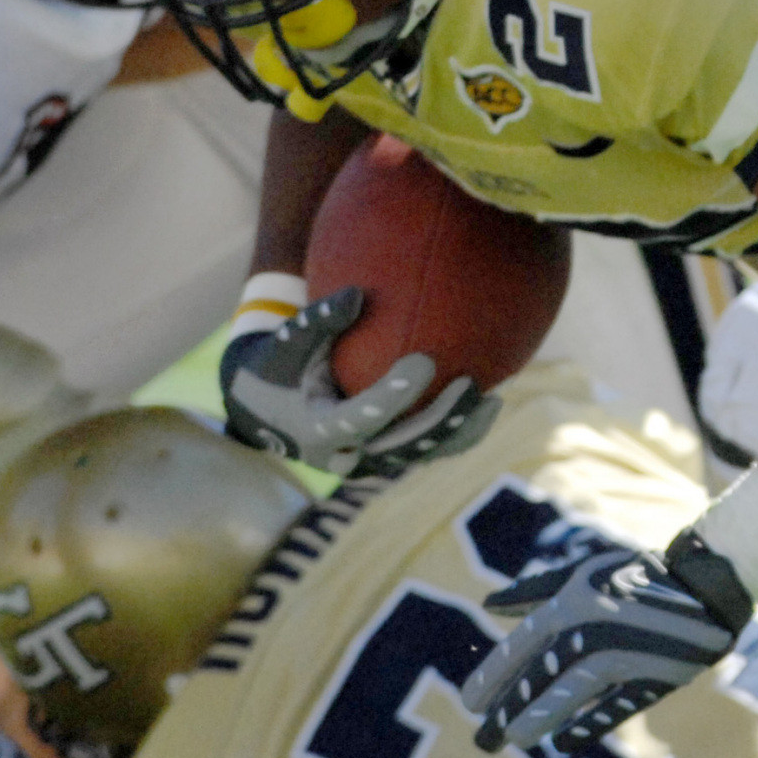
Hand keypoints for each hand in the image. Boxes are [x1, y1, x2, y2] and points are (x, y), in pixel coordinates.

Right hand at [220, 285, 501, 477]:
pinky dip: (455, 432)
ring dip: (457, 432)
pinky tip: (487, 402)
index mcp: (318, 429)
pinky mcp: (383, 460)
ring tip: (491, 400)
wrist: (266, 405)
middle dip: (440, 421)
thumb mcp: (290, 338)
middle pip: (401, 446)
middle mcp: (345, 456)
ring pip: (419, 455)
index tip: (424, 360)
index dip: (394, 394)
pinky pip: (424, 449)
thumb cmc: (281, 361)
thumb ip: (320, 318)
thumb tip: (358, 294)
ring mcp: (367, 463)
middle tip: (469, 385)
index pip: (363, 416)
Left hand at [461, 531, 750, 752]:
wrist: (703, 585)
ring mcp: (625, 653)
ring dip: (539, 718)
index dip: (494, 674)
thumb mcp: (580, 574)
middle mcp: (593, 627)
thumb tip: (488, 604)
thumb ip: (533, 592)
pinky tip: (564, 743)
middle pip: (541, 675)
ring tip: (513, 739)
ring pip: (572, 693)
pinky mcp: (655, 677)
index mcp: (572, 600)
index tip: (469, 702)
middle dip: (508, 709)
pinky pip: (616, 707)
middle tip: (481, 739)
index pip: (523, 644)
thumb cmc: (632, 576)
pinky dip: (590, 724)